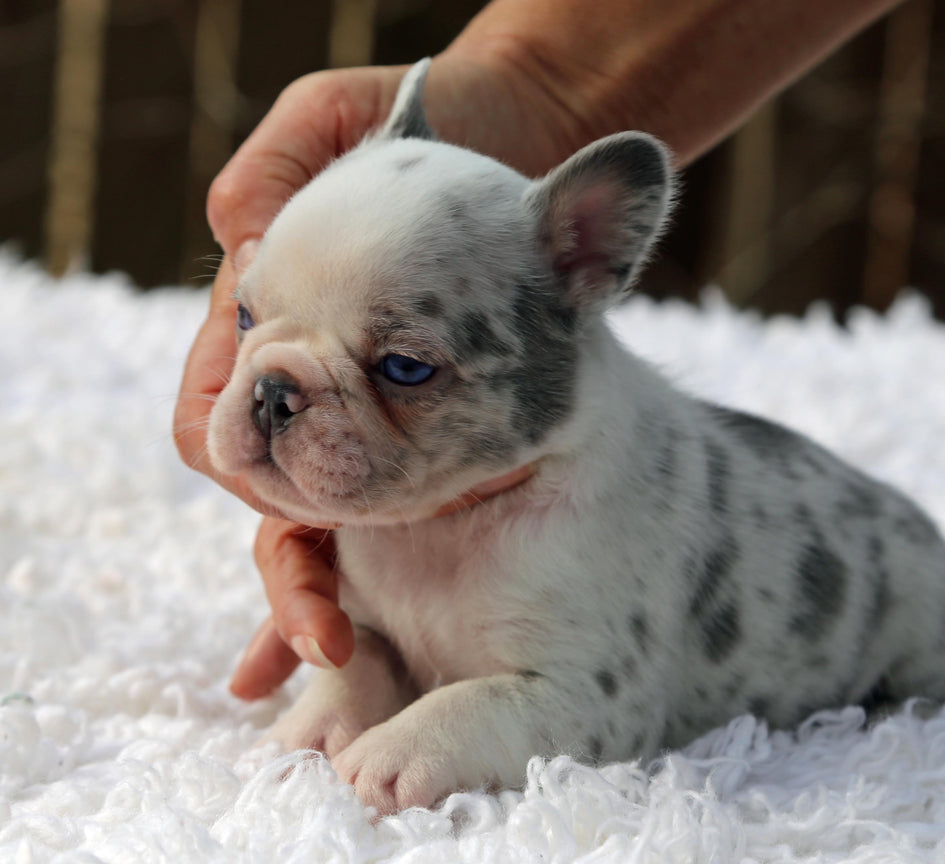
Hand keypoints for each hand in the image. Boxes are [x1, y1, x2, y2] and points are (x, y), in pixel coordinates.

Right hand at [173, 50, 578, 699]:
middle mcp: (311, 383)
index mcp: (276, 323)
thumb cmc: (429, 121)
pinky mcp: (417, 428)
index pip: (216, 418)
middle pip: (268, 496)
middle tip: (321, 635)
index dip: (238, 464)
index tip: (279, 508)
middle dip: (283, 566)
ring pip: (317, 526)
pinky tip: (353, 641)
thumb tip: (235, 225)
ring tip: (332, 659)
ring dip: (311, 594)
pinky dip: (357, 579)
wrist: (516, 147)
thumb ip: (288, 150)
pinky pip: (383, 513)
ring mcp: (361, 412)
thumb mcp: (345, 112)